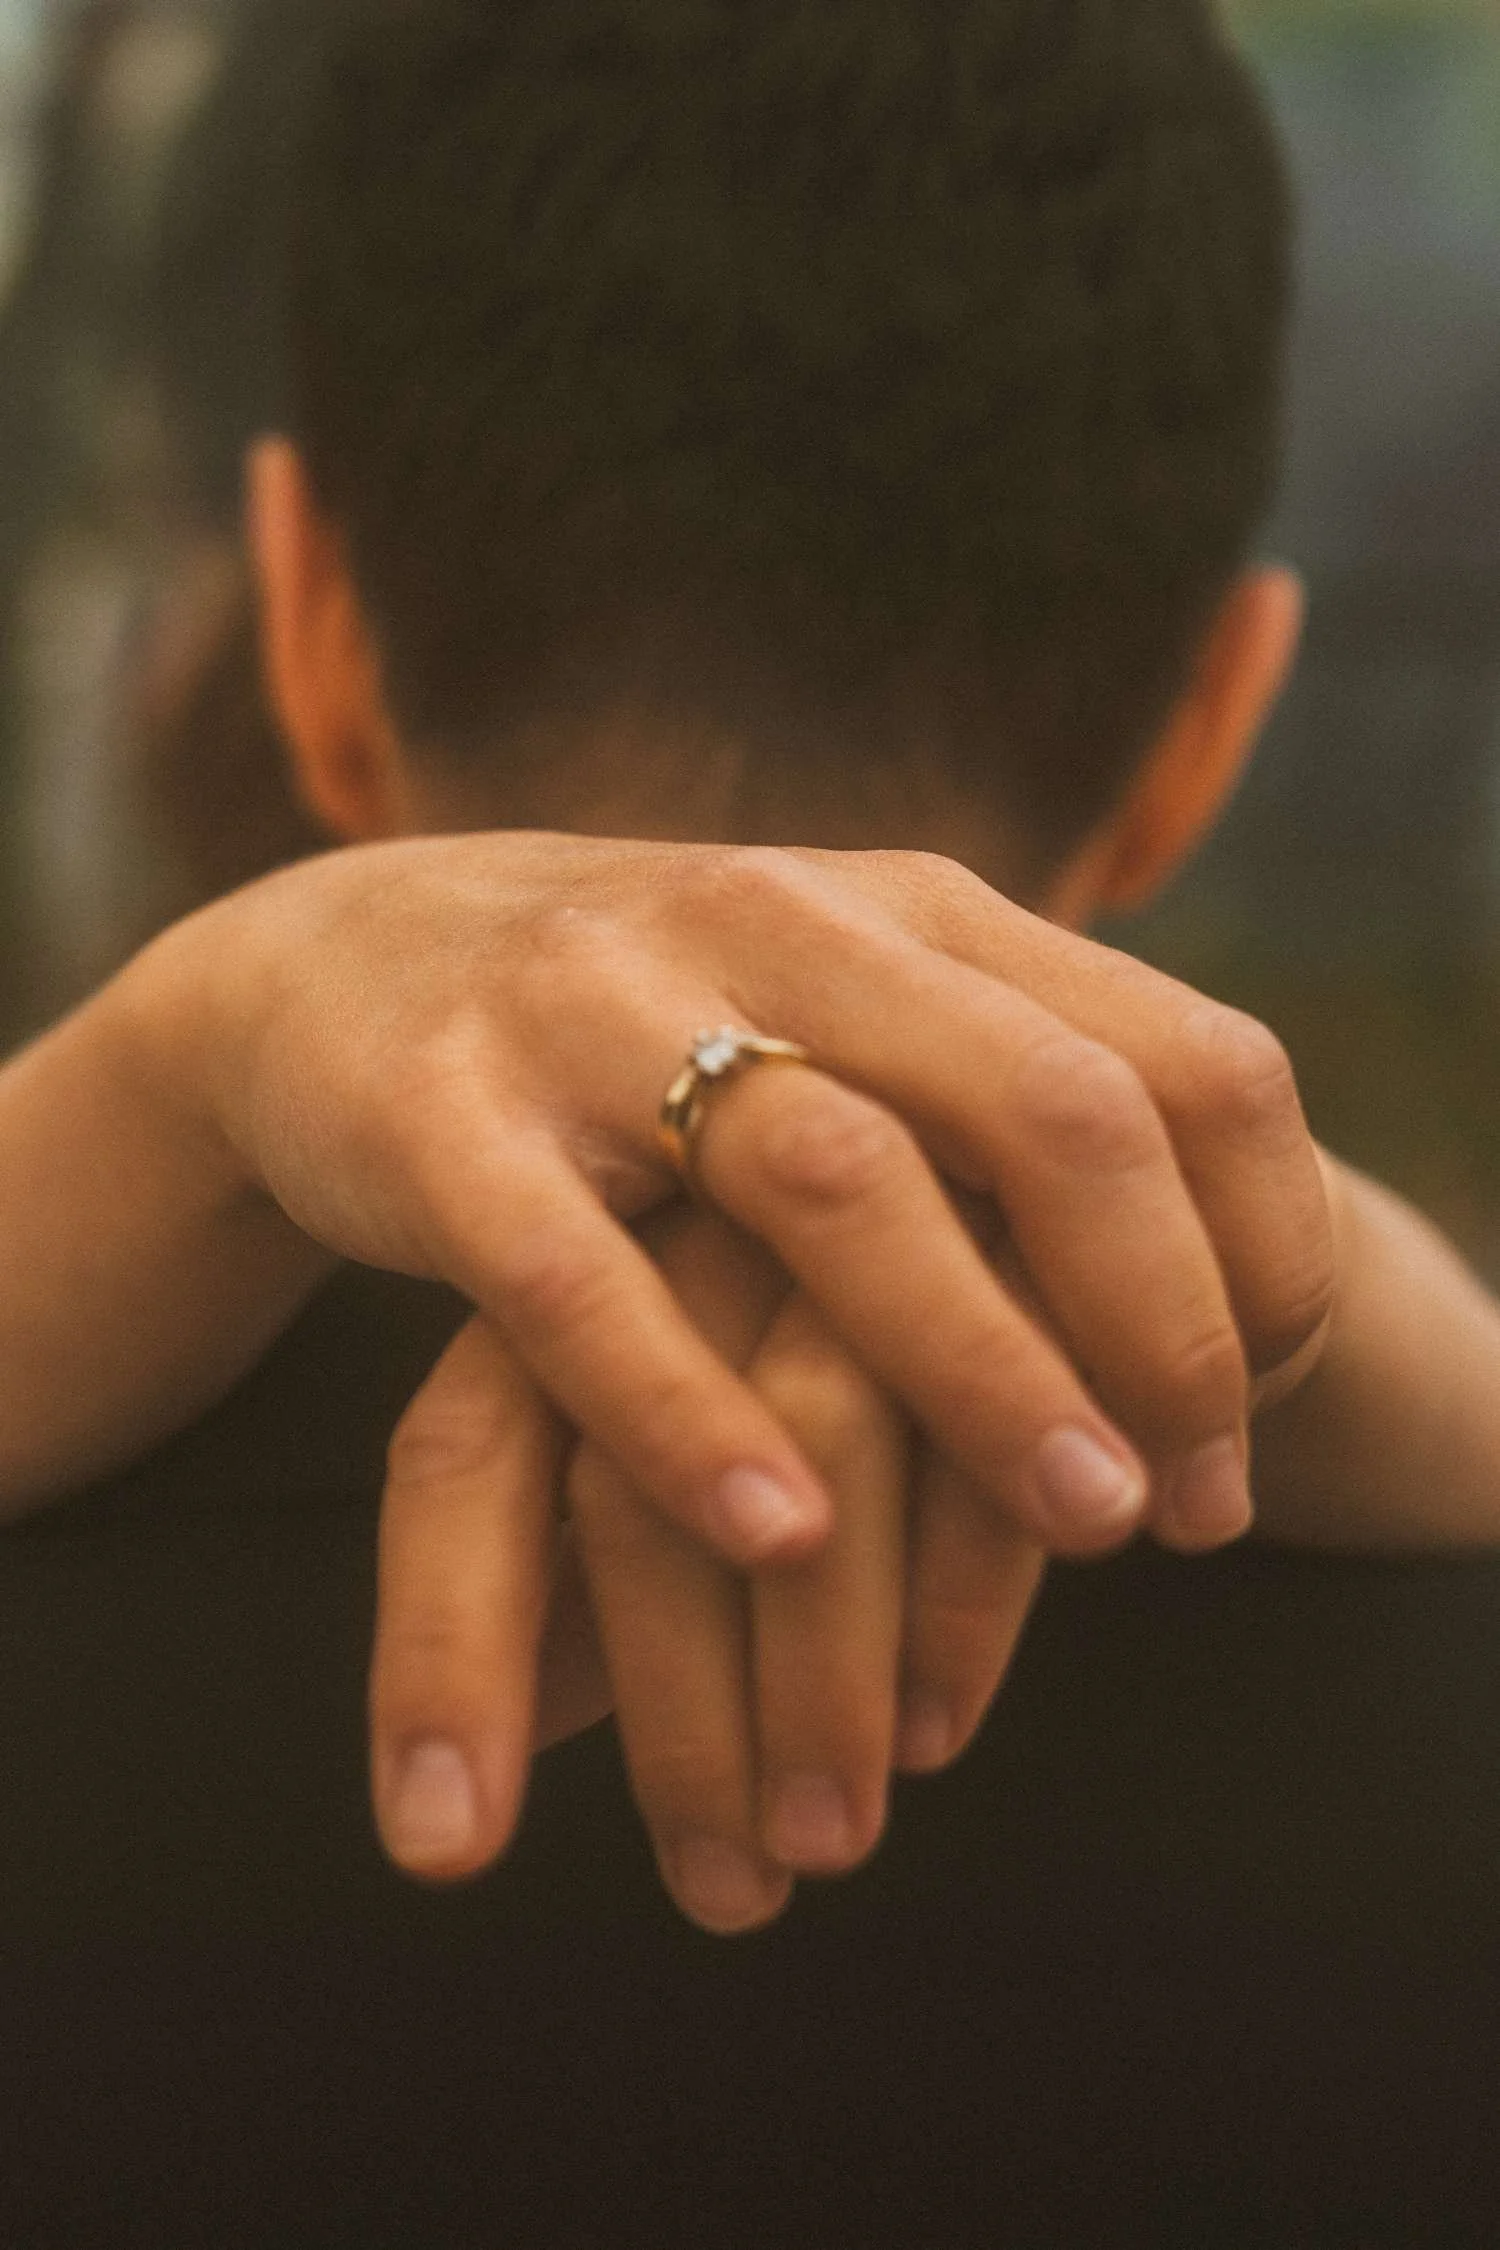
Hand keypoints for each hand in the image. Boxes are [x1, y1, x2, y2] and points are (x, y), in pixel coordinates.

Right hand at [135, 835, 1331, 1565]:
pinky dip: (686, 1410)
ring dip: (978, 1364)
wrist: (350, 954)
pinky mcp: (444, 1114)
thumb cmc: (652, 1023)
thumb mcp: (848, 1011)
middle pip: (1041, 1108)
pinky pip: (576, 1277)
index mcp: (913, 913)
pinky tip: (783, 1534)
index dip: (1264, 1241)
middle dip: (1161, 1314)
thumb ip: (1008, 1107)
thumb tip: (1231, 1299)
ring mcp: (603, 1006)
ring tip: (1085, 1522)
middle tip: (1202, 1502)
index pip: (1177, 1058)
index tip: (1270, 1411)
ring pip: (829, 1178)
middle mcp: (780, 924)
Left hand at [370, 1207, 1046, 1930]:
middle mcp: (688, 1216)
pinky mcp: (1010, 1212)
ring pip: (815, 1435)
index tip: (439, 1851)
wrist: (1022, 1135)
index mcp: (576, 1258)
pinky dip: (966, 1592)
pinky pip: (978, 1415)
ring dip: (827, 1674)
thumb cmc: (830, 1314)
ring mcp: (850, 1201)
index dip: (442, 1653)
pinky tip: (946, 1720)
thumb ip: (606, 1559)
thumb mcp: (695, 1421)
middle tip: (731, 1895)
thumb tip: (497, 1743)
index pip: (462, 1451)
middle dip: (680, 1713)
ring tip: (838, 1843)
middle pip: (628, 1470)